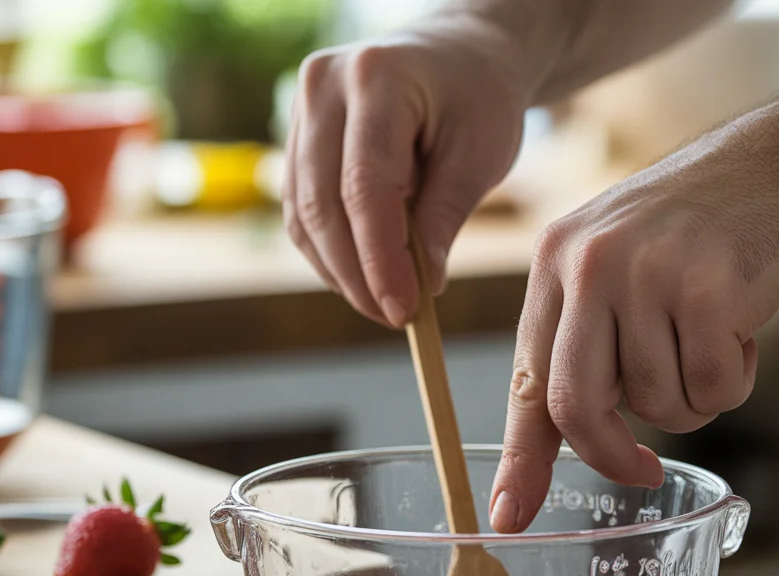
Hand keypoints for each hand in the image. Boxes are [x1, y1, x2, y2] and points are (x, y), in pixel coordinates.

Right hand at [284, 21, 529, 326]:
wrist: (459, 54)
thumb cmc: (480, 98)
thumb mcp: (481, 154)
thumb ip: (445, 218)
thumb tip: (421, 290)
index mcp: (376, 78)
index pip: (365, 188)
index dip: (380, 259)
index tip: (404, 311)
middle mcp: (322, 86)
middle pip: (322, 205)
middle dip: (357, 275)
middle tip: (396, 318)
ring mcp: (301, 110)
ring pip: (303, 214)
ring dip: (340, 271)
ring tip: (385, 304)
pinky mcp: (297, 138)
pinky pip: (301, 210)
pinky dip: (330, 253)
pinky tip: (364, 277)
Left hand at [489, 116, 778, 531]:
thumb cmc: (695, 239)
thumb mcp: (616, 270)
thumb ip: (582, 344)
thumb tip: (557, 442)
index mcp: (555, 264)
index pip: (529, 380)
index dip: (520, 459)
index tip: (508, 516)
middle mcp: (589, 265)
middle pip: (577, 407)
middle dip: (612, 456)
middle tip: (643, 471)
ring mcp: (647, 274)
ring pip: (656, 406)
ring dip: (693, 399)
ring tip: (711, 340)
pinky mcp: (707, 289)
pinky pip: (713, 389)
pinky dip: (735, 380)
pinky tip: (744, 329)